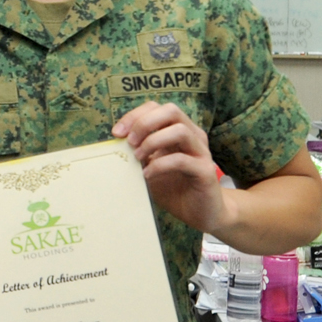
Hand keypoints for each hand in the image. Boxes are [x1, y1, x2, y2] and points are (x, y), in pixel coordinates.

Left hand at [112, 100, 230, 233]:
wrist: (200, 213)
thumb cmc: (173, 188)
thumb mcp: (149, 168)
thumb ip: (137, 155)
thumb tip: (115, 145)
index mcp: (179, 130)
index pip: (156, 108)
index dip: (134, 116)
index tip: (116, 133)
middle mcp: (193, 136)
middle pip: (171, 111)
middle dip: (144, 123)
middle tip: (130, 142)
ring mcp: (201, 152)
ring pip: (179, 131)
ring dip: (153, 142)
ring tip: (138, 158)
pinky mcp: (205, 171)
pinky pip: (182, 160)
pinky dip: (160, 165)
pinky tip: (147, 175)